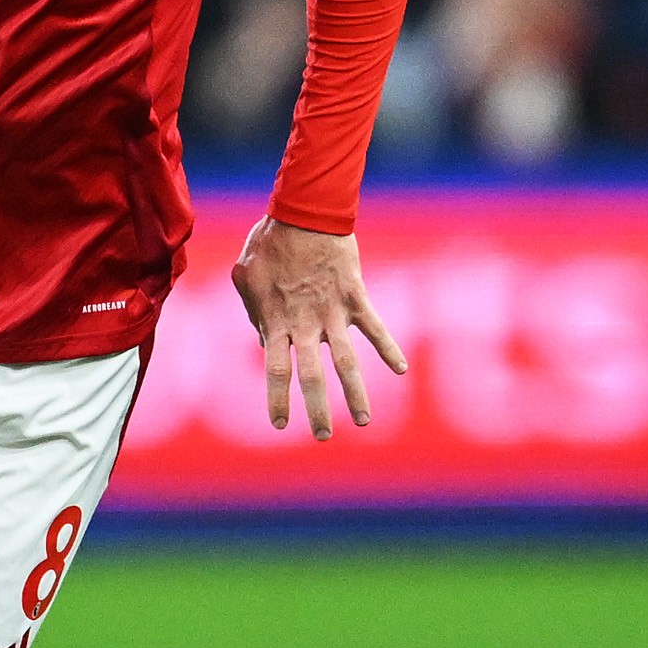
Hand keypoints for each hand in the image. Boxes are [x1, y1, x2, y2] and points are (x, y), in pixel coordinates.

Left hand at [230, 216, 408, 440]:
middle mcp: (306, 323)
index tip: (281, 424)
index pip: (276, 369)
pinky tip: (400, 370)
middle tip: (322, 436)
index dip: (278, 399)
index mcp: (276, 320)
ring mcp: (333, 312)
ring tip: (363, 421)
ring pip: (347, 362)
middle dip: (318, 409)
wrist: (306, 212)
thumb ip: (254, 310)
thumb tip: (262, 337)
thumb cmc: (270, 240)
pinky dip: (388, 348)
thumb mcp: (246, 273)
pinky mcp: (356, 297)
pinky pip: (375, 327)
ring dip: (356, 393)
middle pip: (313, 376)